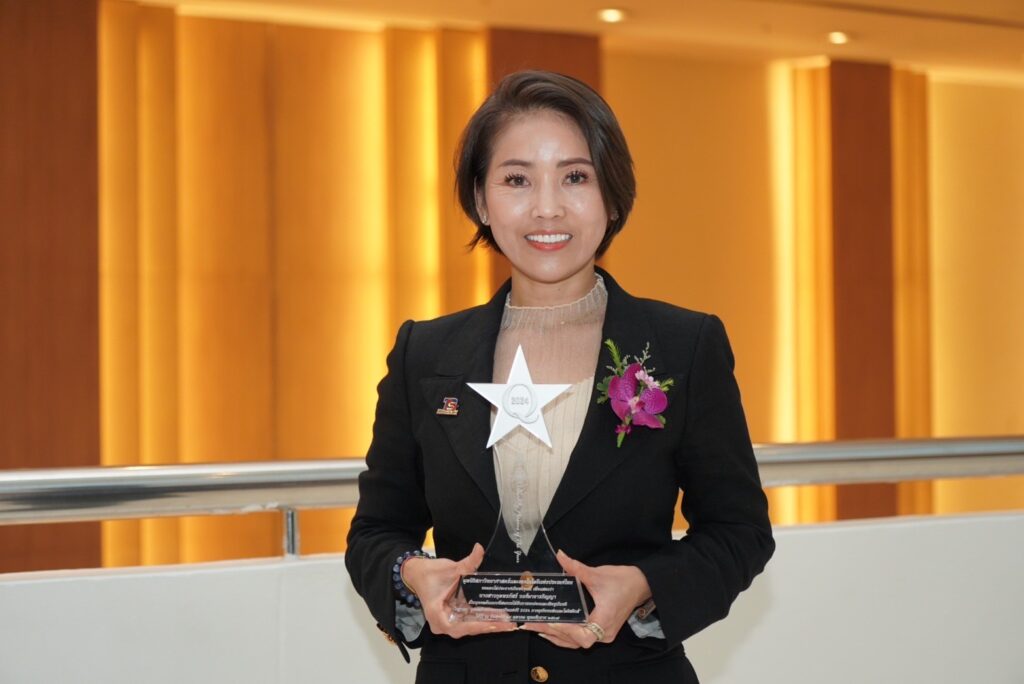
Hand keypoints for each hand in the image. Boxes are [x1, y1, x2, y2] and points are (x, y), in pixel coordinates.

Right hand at [401, 543, 517, 638]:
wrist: (418, 574)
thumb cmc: (431, 573)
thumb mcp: (451, 568)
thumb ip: (468, 561)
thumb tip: (479, 548)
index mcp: (436, 615)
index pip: (458, 627)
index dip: (476, 626)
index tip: (492, 624)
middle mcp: (442, 623)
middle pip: (467, 629)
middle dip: (488, 626)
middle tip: (508, 624)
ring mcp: (447, 622)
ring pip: (470, 626)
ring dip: (488, 624)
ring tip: (508, 622)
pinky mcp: (453, 617)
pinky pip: (469, 621)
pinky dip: (482, 618)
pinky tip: (498, 617)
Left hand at [521, 549, 651, 648]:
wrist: (641, 584)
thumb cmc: (623, 581)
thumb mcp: (598, 574)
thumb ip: (576, 568)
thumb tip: (560, 556)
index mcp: (605, 620)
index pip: (584, 636)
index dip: (566, 632)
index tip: (551, 622)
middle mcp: (604, 632)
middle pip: (576, 641)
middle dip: (553, 633)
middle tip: (531, 624)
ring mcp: (603, 633)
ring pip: (577, 642)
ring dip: (557, 637)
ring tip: (536, 628)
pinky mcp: (601, 630)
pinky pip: (581, 638)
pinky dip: (565, 636)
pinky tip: (551, 630)